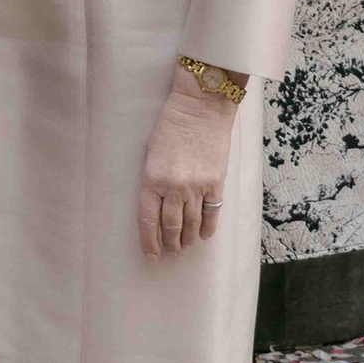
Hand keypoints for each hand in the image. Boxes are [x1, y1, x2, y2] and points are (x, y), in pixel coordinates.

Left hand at [138, 66, 238, 257]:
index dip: (149, 241)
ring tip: (183, 246)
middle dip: (169, 243)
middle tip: (169, 251)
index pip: (148, 220)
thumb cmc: (171, 126)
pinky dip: (207, 228)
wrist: (200, 108)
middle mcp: (173, 187)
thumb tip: (157, 206)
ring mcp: (196, 187)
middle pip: (170, 226)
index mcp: (152, 179)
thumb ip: (153, 180)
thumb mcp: (151, 153)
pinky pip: (212, 213)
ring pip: (191, 224)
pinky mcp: (215, 183)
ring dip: (186, 239)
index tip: (151, 254)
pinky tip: (203, 236)